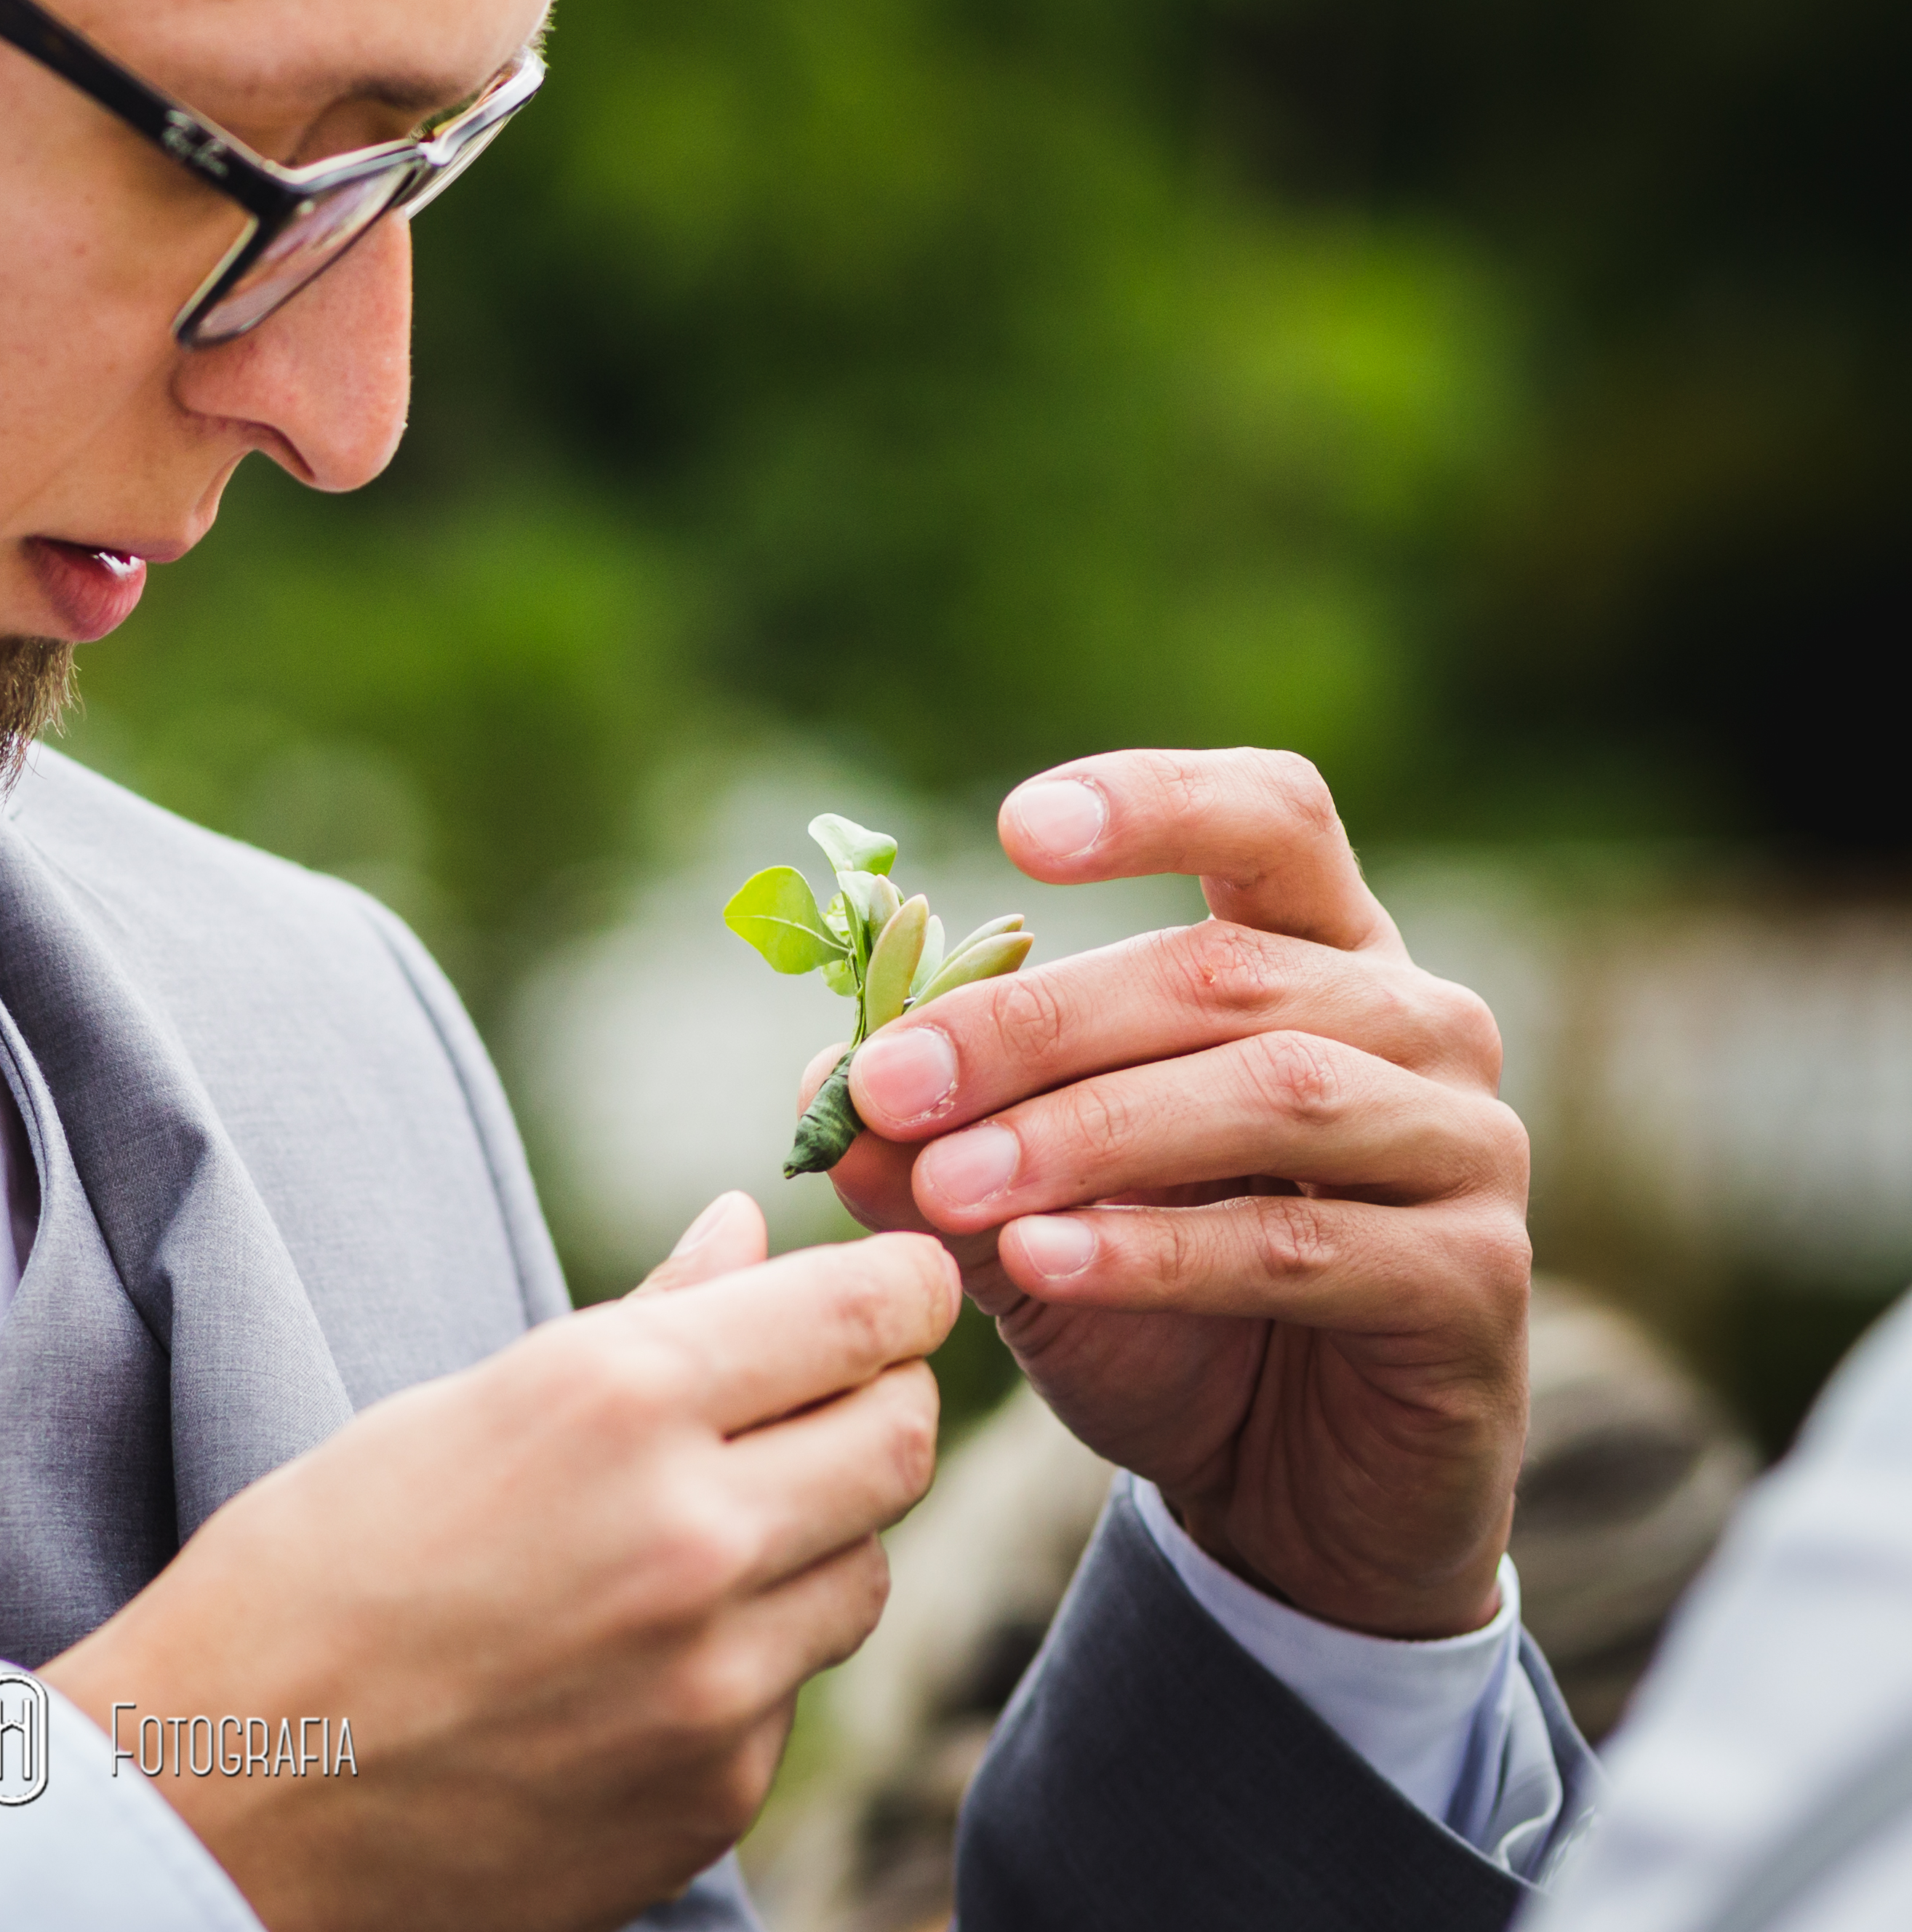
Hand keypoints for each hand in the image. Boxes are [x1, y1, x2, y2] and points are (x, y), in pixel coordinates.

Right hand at [46, 1203, 955, 1931]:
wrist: (227, 1795)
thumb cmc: (312, 1571)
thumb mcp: (461, 1407)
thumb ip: (639, 1324)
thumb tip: (749, 1234)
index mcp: (615, 1400)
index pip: (860, 1313)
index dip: (900, 1287)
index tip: (898, 1285)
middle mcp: (692, 1534)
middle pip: (899, 1437)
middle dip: (875, 1400)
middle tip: (818, 1396)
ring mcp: (714, 1681)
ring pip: (864, 1571)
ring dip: (814, 1538)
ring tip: (690, 1539)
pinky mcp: (713, 1793)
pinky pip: (790, 1693)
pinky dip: (744, 1662)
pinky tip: (631, 1660)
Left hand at [822, 747, 1528, 1637]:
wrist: (1296, 1497)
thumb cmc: (1167, 1313)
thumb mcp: (1029, 1214)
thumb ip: (941, 1142)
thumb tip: (825, 1082)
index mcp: (1322, 955)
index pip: (1271, 816)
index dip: (1155, 800)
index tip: (1014, 825)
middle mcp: (1418, 1024)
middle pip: (1224, 973)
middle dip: (1035, 1027)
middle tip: (890, 1086)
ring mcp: (1466, 1147)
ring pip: (1270, 1095)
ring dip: (1086, 1135)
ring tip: (949, 1190)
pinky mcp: (1472, 1281)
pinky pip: (1300, 1243)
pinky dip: (1155, 1250)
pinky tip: (1042, 1264)